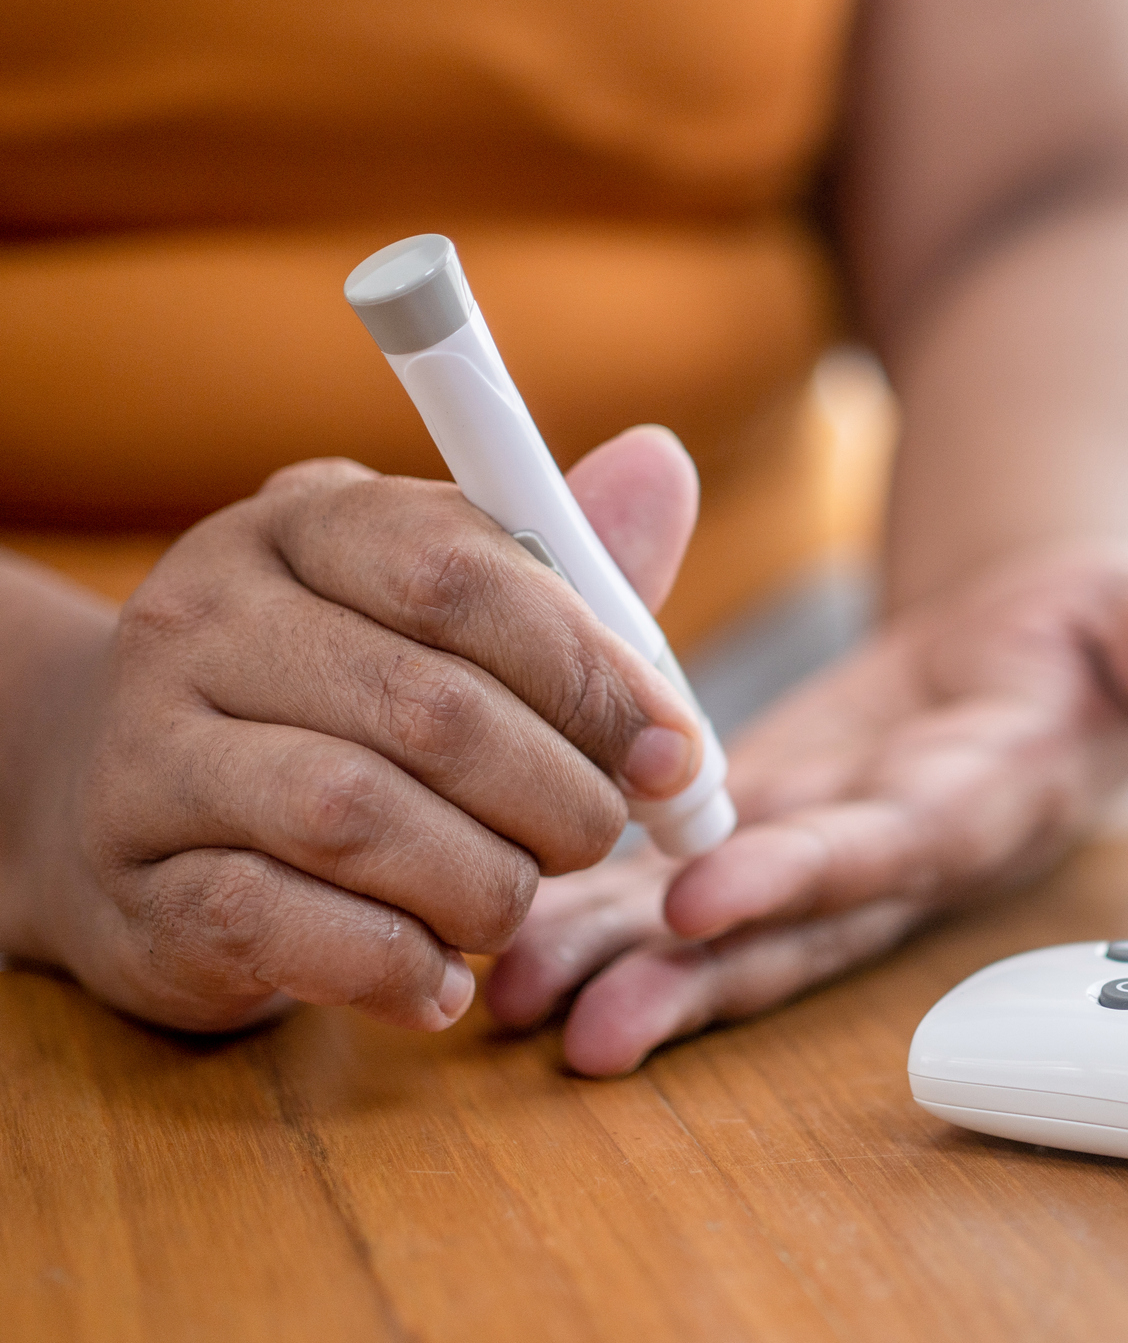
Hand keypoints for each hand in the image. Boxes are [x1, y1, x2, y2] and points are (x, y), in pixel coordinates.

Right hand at [2, 427, 706, 1034]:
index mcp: (303, 522)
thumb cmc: (355, 705)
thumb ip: (569, 572)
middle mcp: (204, 617)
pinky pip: (279, 923)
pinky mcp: (136, 885)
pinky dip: (392, 963)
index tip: (672, 749)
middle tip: (600, 835)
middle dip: (557, 792)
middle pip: (428, 705)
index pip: (459, 570)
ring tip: (515, 902)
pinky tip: (442, 980)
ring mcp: (150, 751)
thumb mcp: (458, 620)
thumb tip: (663, 465)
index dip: (589, 669)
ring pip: (354, 817)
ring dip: (482, 881)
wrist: (148, 820)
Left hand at [487, 545, 1127, 1075]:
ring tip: (509, 999)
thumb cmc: (1091, 631)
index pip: (900, 845)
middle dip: (691, 976)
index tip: (714, 893)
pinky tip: (504, 934)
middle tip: (581, 1021)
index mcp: (985, 796)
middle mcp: (896, 849)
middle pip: (791, 923)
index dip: (814, 874)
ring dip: (620, 961)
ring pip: (721, 924)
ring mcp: (826, 848)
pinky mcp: (768, 826)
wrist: (1035, 654)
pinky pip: (678, 880)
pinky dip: (596, 908)